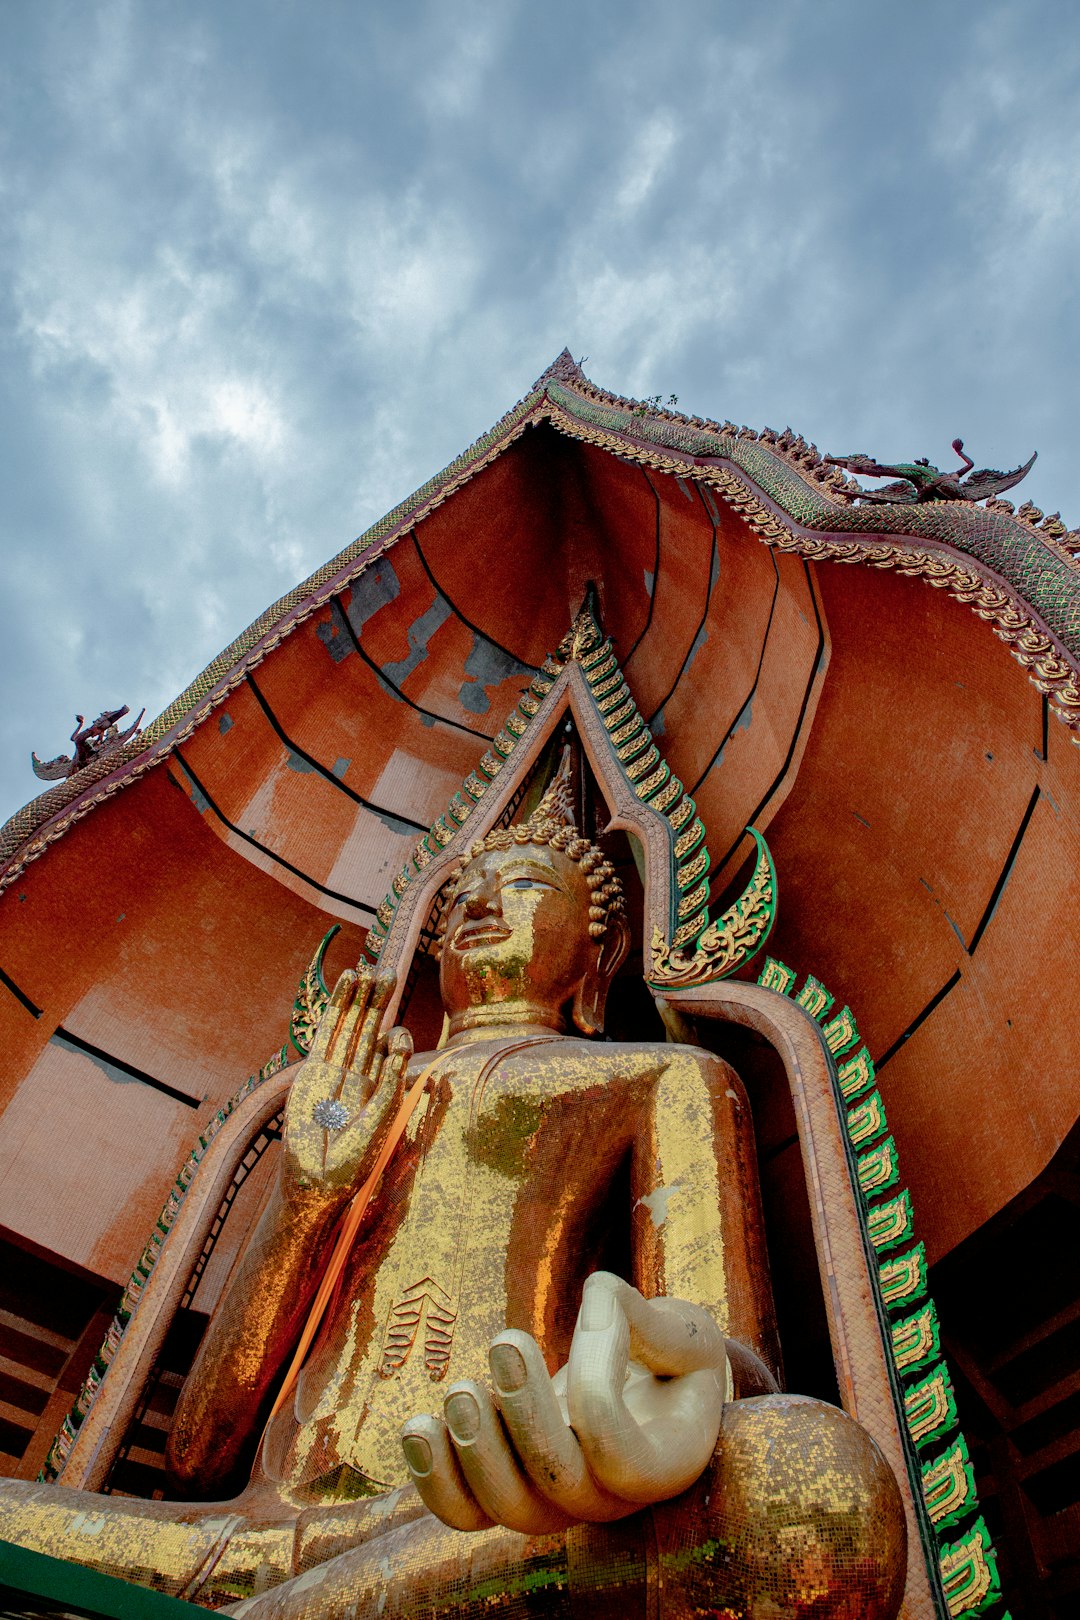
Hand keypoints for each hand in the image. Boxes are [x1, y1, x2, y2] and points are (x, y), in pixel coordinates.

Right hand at [280, 965, 412, 1208]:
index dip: (394, 1028)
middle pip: (368, 1029)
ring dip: (357, 999)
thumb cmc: (353, 1158)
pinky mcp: (314, 1070)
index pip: (387, 1047)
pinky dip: (337, 1007)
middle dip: (377, 1002)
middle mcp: (356, 1074)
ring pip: (348, 1026)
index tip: (400, 1026)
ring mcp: (334, 1070)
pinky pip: (327, 1032)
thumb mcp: (382, 1117)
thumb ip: (391, 1081)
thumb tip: (399, 1042)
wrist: (319, 1178)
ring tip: (365, 970)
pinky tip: (344, 985)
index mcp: (377, 1086)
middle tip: (387, 972)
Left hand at [400, 1271, 729, 1533]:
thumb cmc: (671, 1355)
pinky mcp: (508, 1492)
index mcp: (663, 1464)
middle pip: (556, 1485)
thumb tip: (595, 1300)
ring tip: (462, 1389)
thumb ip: (645, 1320)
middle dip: (524, 1414)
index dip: (595, 1381)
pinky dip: (434, 1478)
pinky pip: (465, 1512)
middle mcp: (607, 1501)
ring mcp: (554, 1505)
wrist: (651, 1391)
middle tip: (506, 1342)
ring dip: (474, 1449)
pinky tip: (418, 1426)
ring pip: (505, 1507)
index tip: (596, 1312)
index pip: (617, 1450)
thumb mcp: (683, 1330)